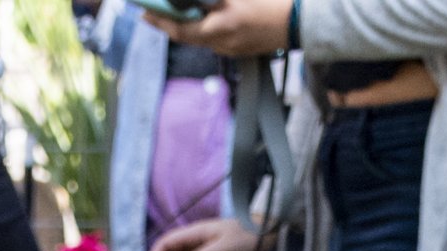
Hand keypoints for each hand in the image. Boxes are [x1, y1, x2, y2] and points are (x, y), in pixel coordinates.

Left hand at [144, 0, 287, 57]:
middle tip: (153, 13)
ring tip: (175, 14)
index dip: (161, 21)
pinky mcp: (241, 49)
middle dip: (170, 24)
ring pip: (201, 38)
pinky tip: (204, 18)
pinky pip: (215, 40)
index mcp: (221, 27)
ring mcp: (232, 49)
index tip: (144, 13)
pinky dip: (204, 28)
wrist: (302, 21)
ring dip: (187, 26)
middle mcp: (223, 43)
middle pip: (188, 37)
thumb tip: (195, 1)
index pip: (181, 29)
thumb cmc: (272, 2)